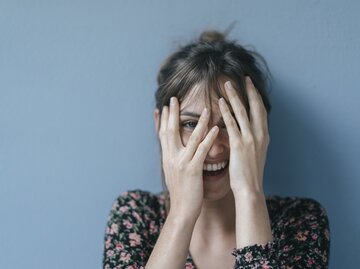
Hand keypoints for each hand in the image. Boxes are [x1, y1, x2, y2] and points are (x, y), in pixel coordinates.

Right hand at [158, 97, 218, 218]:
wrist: (181, 210)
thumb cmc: (180, 192)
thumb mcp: (172, 173)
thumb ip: (172, 159)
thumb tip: (172, 149)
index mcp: (166, 158)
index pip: (162, 134)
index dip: (161, 119)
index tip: (161, 107)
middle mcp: (171, 158)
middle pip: (170, 131)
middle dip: (171, 114)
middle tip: (173, 99)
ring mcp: (181, 163)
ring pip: (189, 138)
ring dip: (197, 122)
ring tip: (204, 109)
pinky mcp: (193, 169)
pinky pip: (202, 150)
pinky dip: (208, 138)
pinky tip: (215, 128)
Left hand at [218, 77, 268, 194]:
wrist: (250, 189)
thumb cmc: (250, 174)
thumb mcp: (257, 154)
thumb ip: (255, 141)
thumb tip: (251, 133)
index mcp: (264, 136)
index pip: (262, 112)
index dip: (257, 98)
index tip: (252, 87)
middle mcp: (259, 134)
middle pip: (256, 107)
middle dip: (250, 91)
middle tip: (244, 78)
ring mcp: (250, 139)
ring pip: (243, 112)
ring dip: (236, 96)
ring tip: (229, 84)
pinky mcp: (239, 144)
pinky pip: (232, 124)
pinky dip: (227, 111)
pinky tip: (221, 101)